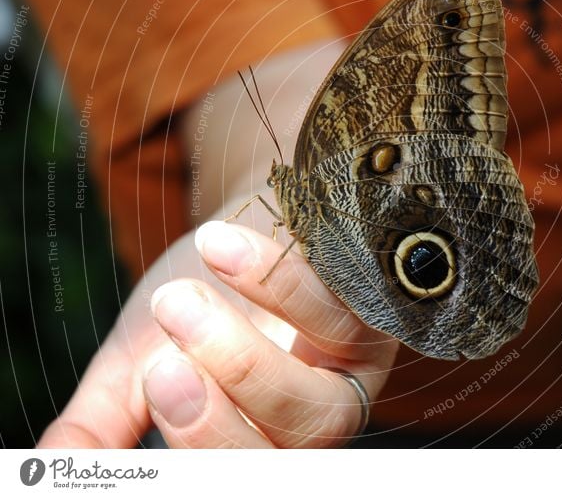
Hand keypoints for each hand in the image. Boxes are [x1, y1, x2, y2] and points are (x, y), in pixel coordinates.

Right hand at [38, 218, 397, 447]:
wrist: (237, 226)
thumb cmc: (196, 301)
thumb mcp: (139, 359)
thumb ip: (105, 417)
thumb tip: (52, 468)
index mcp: (263, 439)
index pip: (248, 465)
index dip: (208, 440)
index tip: (155, 381)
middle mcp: (320, 412)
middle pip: (302, 434)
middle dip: (234, 393)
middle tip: (166, 356)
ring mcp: (358, 359)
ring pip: (334, 377)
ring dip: (255, 339)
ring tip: (185, 295)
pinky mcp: (375, 301)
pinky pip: (348, 301)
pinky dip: (287, 279)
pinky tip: (230, 246)